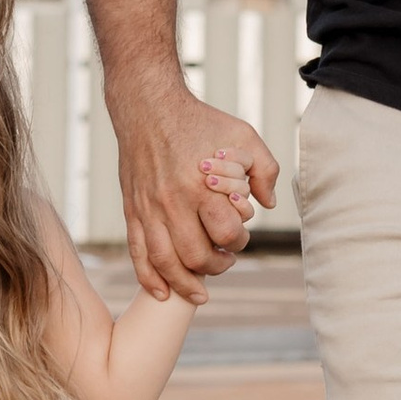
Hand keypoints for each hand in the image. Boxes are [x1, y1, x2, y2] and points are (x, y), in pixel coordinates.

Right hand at [111, 82, 278, 304]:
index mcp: (202, 186)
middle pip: (196, 256)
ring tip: (199, 290)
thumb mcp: (243, 135)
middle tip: (224, 259)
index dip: (239, 242)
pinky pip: (137, 253)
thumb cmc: (200, 121)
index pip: (225, 234)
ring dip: (184, 283)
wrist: (148, 107)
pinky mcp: (132, 210)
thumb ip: (265, 169)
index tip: (240, 235)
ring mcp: (148, 209)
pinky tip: (162, 292)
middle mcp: (172, 202)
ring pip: (164, 263)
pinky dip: (149, 279)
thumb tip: (268, 204)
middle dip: (217, 266)